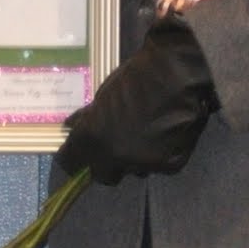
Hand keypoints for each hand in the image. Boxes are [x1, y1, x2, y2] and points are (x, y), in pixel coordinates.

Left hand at [56, 14, 218, 185]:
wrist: (177, 72)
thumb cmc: (137, 76)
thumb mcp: (104, 93)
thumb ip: (89, 117)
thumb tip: (73, 126)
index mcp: (94, 138)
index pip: (70, 163)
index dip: (73, 157)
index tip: (78, 151)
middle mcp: (116, 157)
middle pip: (103, 175)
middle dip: (105, 163)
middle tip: (114, 144)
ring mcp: (144, 164)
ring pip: (134, 171)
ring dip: (134, 159)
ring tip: (146, 133)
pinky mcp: (170, 165)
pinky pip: (159, 166)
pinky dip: (160, 154)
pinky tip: (166, 133)